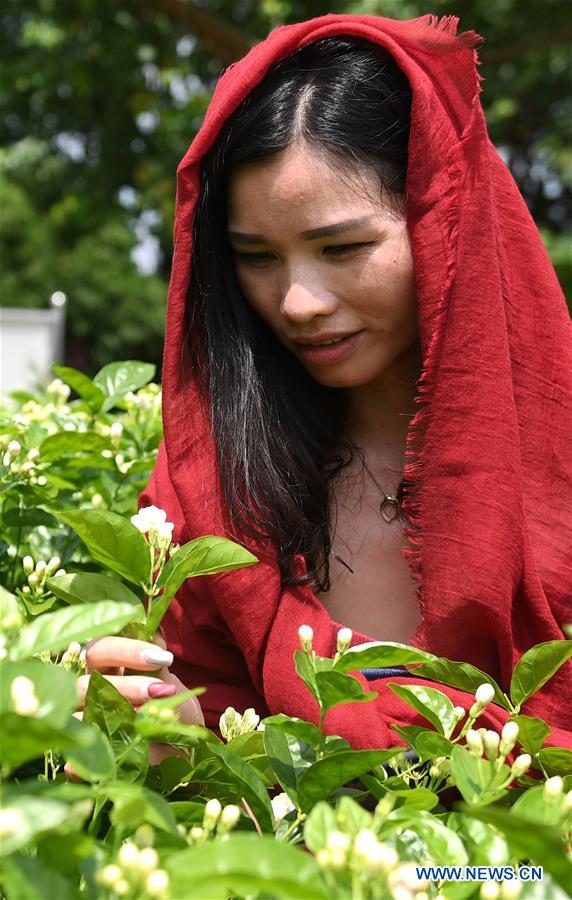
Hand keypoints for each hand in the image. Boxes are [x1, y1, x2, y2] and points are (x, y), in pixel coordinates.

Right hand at [65, 633, 202, 778]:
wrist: (182, 749)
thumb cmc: (172, 708)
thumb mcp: (171, 682)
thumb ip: (158, 661)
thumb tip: (154, 632)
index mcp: (106, 667)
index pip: (101, 648)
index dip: (127, 649)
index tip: (163, 658)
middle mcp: (89, 693)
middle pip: (84, 682)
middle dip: (124, 686)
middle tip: (159, 691)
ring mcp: (84, 725)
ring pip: (79, 716)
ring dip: (114, 717)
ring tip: (148, 720)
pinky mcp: (84, 759)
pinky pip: (72, 759)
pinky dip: (83, 760)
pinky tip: (104, 756)